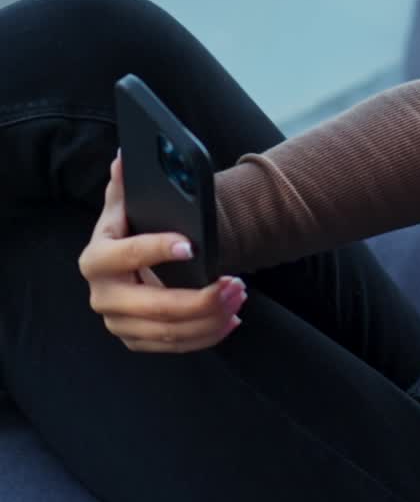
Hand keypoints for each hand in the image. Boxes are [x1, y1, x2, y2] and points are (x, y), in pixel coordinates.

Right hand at [77, 152, 246, 353]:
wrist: (123, 266)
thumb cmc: (129, 230)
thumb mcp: (124, 206)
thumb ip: (125, 184)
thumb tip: (125, 156)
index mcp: (97, 259)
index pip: (127, 255)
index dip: (157, 250)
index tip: (192, 245)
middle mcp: (103, 297)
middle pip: (155, 306)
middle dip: (200, 299)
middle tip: (236, 283)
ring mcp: (119, 323)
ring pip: (169, 330)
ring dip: (210, 317)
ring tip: (239, 294)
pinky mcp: (137, 340)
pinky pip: (174, 345)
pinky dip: (206, 335)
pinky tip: (231, 318)